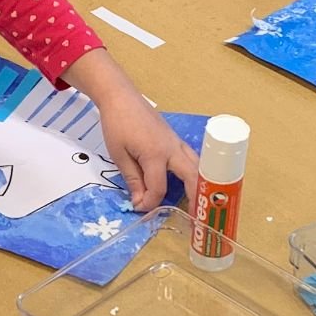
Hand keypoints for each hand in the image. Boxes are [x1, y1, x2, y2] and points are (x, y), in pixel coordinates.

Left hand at [63, 48, 198, 210]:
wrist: (121, 97)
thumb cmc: (117, 124)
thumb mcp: (119, 155)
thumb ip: (133, 180)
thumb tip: (141, 203)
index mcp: (155, 154)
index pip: (159, 187)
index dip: (150, 202)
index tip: (140, 209)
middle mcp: (172, 149)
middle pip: (192, 177)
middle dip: (195, 198)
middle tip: (194, 217)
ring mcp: (176, 143)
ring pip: (196, 166)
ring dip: (199, 185)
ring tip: (197, 203)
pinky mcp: (175, 140)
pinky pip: (191, 158)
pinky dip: (194, 172)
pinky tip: (191, 182)